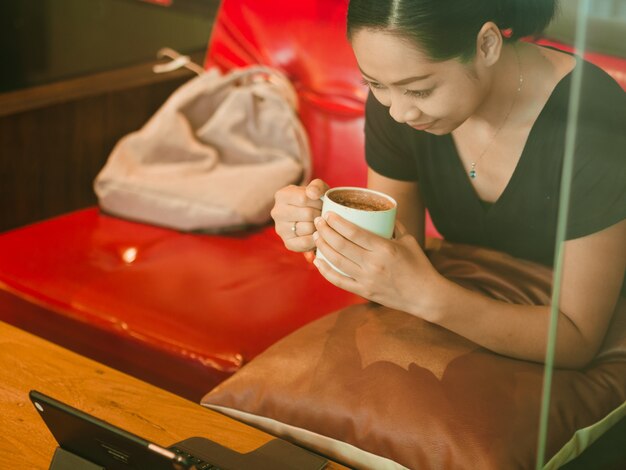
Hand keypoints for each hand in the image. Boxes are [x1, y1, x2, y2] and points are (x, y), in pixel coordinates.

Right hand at [271, 179, 328, 251]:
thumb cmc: (315, 200)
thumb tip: (312, 193)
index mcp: (281, 195)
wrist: (312, 217)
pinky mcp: (288, 243)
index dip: (318, 202)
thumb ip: (316, 186)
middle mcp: (277, 212)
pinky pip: (307, 242)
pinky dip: (316, 238)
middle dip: (321, 214)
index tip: (323, 203)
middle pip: (308, 214)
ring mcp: (280, 229)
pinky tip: (317, 233)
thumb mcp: (317, 189)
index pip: (304, 198)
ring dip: (319, 226)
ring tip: (320, 222)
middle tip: (324, 214)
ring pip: (308, 228)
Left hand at [312, 212, 441, 315]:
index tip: (328, 214)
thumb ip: (394, 225)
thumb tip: (381, 211)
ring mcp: (367, 279)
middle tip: (317, 221)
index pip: (354, 233)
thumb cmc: (419, 265)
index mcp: (384, 248)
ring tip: (316, 236)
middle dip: (325, 231)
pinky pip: (339, 281)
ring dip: (323, 247)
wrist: (425, 295)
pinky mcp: (364, 291)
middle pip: (341, 245)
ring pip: (336, 261)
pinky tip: (318, 261)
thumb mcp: (409, 240)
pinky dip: (326, 271)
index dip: (337, 222)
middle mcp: (373, 264)